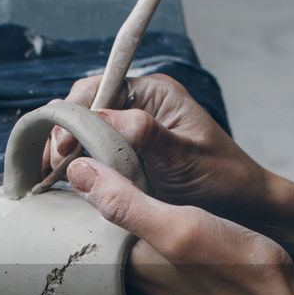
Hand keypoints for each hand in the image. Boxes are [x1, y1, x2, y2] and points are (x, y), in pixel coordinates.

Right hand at [43, 74, 270, 223]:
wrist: (244, 206)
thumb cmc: (221, 178)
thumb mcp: (183, 158)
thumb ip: (144, 135)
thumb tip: (100, 116)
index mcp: (154, 93)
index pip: (98, 88)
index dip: (73, 115)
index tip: (64, 147)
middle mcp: (140, 105)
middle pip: (85, 107)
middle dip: (63, 133)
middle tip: (52, 165)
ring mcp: (133, 130)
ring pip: (85, 130)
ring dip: (65, 150)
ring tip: (50, 175)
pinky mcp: (130, 154)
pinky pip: (94, 151)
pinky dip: (77, 164)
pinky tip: (63, 180)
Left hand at [66, 155, 293, 294]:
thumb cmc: (237, 271)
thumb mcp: (178, 226)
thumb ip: (124, 201)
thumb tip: (76, 170)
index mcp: (123, 266)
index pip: (76, 222)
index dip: (70, 184)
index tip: (68, 149)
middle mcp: (131, 278)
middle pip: (94, 231)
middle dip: (86, 196)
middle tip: (87, 152)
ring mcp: (154, 282)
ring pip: (118, 238)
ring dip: (114, 206)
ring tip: (113, 167)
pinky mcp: (176, 281)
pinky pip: (143, 247)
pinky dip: (140, 222)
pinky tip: (154, 202)